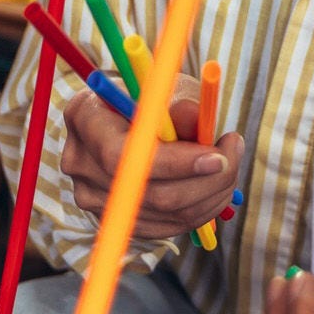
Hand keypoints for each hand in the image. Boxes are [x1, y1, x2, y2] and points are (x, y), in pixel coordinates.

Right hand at [60, 73, 243, 239]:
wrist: (131, 115)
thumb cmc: (152, 94)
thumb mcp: (167, 86)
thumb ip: (179, 102)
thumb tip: (195, 117)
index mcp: (84, 116)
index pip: (123, 156)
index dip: (175, 163)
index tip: (219, 157)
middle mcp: (79, 161)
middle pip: (146, 193)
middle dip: (205, 181)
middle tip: (234, 155)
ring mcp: (91, 195)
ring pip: (163, 214)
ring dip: (210, 195)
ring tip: (230, 163)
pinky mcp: (113, 218)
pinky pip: (165, 226)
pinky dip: (199, 210)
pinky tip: (214, 186)